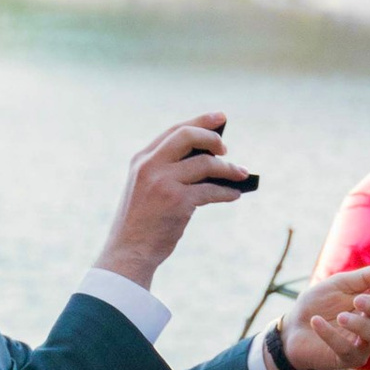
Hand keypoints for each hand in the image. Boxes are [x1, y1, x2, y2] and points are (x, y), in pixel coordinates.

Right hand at [99, 113, 256, 285]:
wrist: (129, 252)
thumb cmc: (142, 222)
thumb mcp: (145, 187)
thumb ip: (167, 169)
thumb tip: (211, 159)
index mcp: (141, 160)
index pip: (174, 130)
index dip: (200, 121)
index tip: (221, 118)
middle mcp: (150, 166)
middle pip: (188, 136)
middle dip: (213, 138)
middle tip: (226, 150)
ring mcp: (163, 182)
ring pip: (205, 163)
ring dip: (228, 169)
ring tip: (241, 175)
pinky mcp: (177, 202)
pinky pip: (211, 190)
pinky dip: (227, 192)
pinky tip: (235, 194)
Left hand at [278, 264, 369, 369]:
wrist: (292, 327)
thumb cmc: (318, 303)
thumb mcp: (340, 284)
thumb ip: (365, 278)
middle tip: (359, 300)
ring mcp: (365, 346)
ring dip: (361, 325)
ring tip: (340, 316)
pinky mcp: (347, 360)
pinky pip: (347, 350)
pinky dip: (331, 335)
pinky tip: (315, 321)